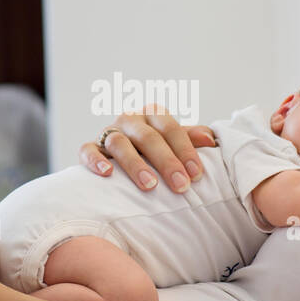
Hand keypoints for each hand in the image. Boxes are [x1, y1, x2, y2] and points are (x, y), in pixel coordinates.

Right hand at [79, 103, 216, 192]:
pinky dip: (95, 160)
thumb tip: (211, 139)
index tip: (196, 174)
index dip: (185, 150)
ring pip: (119, 143)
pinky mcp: (91, 147)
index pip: (170, 128)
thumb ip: (191, 138)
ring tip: (150, 185)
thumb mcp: (174, 141)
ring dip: (135, 164)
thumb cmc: (157, 149)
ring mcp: (109, 132)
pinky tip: (107, 173)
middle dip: (166, 161)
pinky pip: (88, 150)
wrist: (125, 152)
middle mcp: (130, 120)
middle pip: (148, 137)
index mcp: (153, 114)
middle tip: (181, 185)